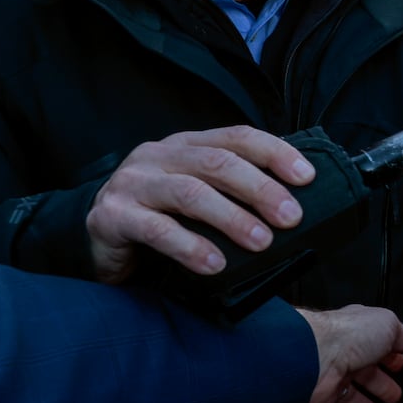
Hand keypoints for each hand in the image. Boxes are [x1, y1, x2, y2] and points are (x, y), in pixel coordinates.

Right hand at [85, 126, 313, 283]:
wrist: (94, 239)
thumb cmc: (159, 217)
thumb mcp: (196, 194)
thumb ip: (232, 191)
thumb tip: (294, 207)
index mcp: (186, 145)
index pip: (238, 137)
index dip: (275, 153)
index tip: (308, 177)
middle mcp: (159, 156)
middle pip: (218, 163)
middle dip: (261, 189)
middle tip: (291, 217)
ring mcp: (133, 183)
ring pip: (191, 193)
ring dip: (232, 218)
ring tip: (262, 242)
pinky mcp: (112, 216)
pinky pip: (157, 230)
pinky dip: (191, 247)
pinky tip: (215, 265)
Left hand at [297, 305, 402, 402]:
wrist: (312, 357)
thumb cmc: (348, 337)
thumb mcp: (388, 326)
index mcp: (359, 335)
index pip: (378, 346)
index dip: (391, 356)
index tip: (401, 364)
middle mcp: (343, 357)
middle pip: (365, 374)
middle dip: (380, 384)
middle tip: (394, 395)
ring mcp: (329, 381)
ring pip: (348, 398)